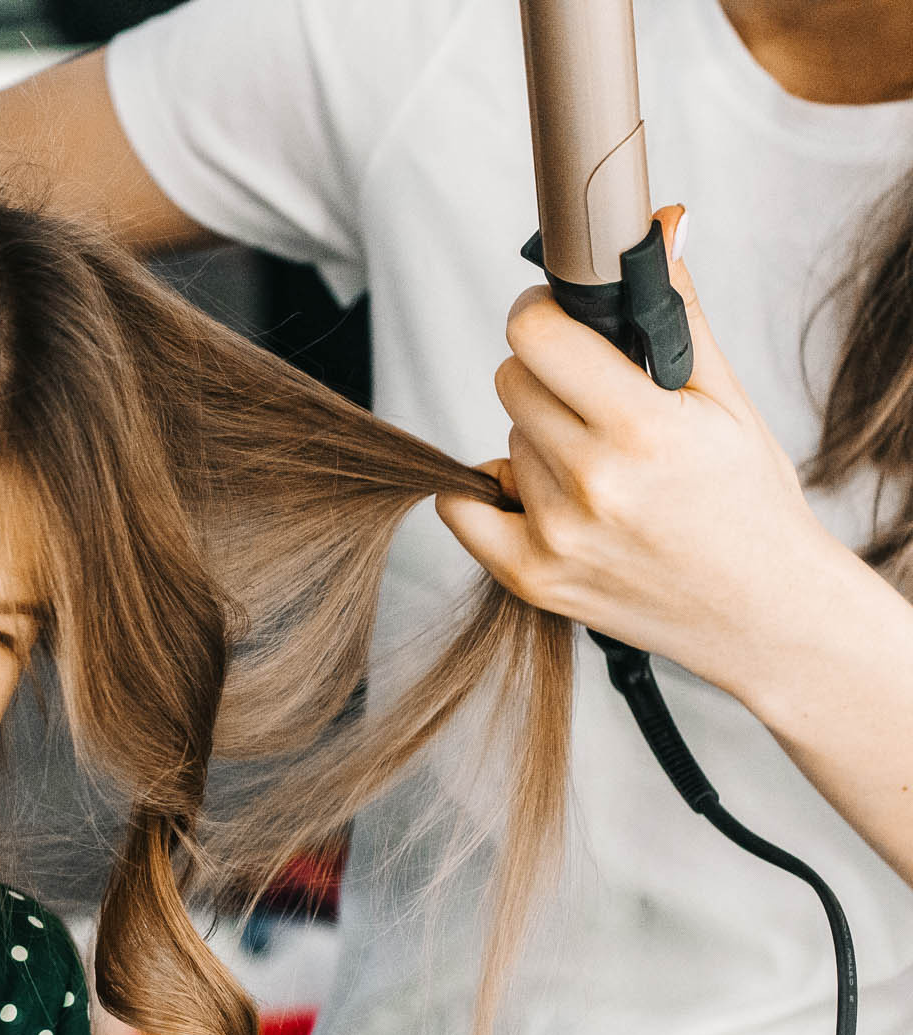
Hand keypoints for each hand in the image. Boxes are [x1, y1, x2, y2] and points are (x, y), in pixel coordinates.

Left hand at [436, 207, 848, 698]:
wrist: (767, 614)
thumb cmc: (749, 503)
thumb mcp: (726, 399)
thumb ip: (677, 311)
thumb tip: (659, 224)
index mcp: (644, 428)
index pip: (536, 334)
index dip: (543, 315)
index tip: (559, 321)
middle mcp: (594, 483)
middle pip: (511, 381)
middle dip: (548, 378)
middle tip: (596, 404)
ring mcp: (556, 536)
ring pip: (504, 439)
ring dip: (539, 442)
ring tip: (603, 470)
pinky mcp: (530, 578)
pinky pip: (463, 506)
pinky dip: (491, 494)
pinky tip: (542, 496)